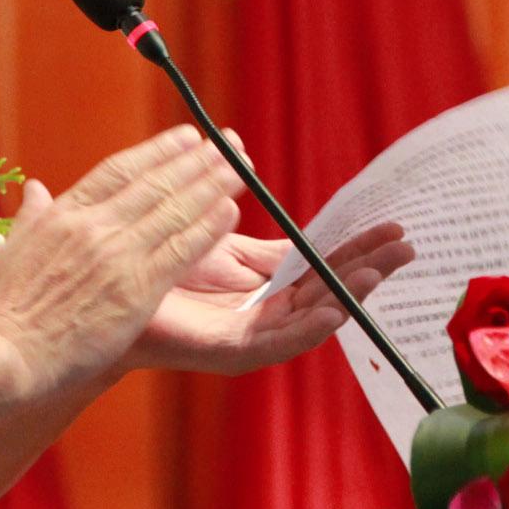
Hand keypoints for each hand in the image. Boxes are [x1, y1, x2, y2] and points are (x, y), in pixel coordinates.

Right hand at [0, 126, 244, 397]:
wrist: (5, 355)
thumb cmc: (4, 311)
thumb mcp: (12, 250)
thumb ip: (32, 215)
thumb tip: (35, 188)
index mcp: (64, 213)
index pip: (120, 169)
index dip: (158, 150)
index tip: (186, 137)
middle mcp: (94, 226)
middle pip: (156, 182)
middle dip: (196, 161)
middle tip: (227, 144)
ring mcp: (116, 256)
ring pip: (175, 210)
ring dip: (212, 186)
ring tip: (241, 168)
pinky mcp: (136, 290)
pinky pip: (181, 251)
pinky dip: (207, 228)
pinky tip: (229, 211)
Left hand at [125, 223, 413, 375]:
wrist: (102, 293)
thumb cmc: (151, 263)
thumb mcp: (206, 232)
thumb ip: (235, 205)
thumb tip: (247, 156)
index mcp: (263, 281)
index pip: (321, 262)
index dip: (356, 245)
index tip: (392, 226)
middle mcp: (265, 309)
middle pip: (329, 288)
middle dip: (368, 267)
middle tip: (406, 245)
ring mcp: (251, 333)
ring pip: (313, 315)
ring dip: (348, 294)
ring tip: (378, 271)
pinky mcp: (231, 351)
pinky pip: (279, 342)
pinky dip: (310, 327)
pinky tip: (336, 310)